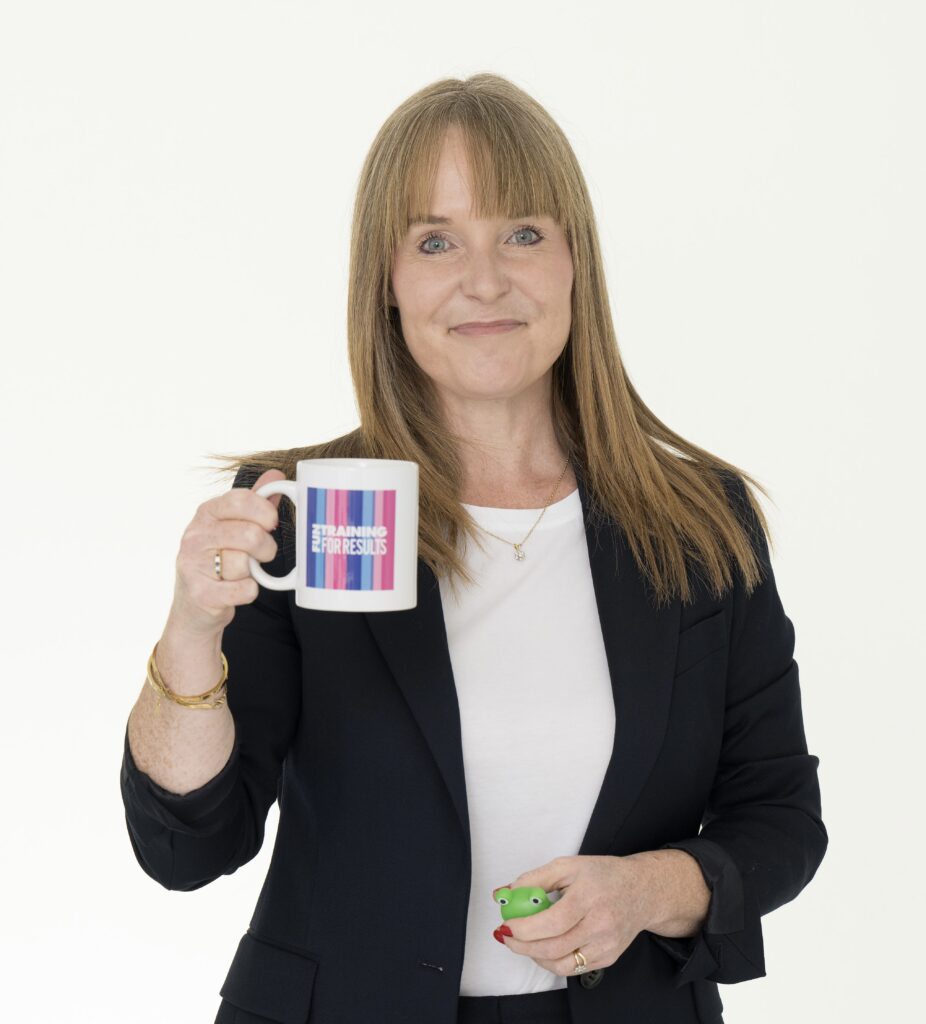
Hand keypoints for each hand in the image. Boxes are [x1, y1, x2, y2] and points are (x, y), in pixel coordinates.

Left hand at [491, 854, 654, 975]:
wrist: (641, 891)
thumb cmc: (603, 875)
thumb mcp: (568, 866)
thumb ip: (535, 879)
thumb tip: (505, 893)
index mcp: (589, 897)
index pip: (552, 922)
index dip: (524, 928)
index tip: (506, 925)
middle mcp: (600, 925)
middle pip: (554, 948)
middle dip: (523, 946)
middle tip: (507, 937)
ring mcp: (606, 945)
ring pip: (562, 965)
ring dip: (535, 957)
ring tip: (525, 943)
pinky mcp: (608, 958)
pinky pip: (573, 968)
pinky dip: (553, 961)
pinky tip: (545, 947)